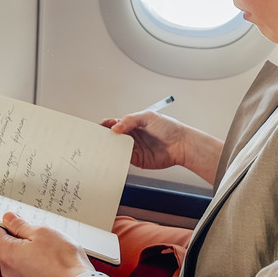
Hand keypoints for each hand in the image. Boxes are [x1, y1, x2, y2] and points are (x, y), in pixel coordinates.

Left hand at [0, 213, 93, 276]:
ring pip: (15, 258)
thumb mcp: (41, 232)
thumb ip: (20, 225)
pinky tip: (47, 258)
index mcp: (7, 253)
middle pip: (4, 246)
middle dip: (14, 235)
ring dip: (25, 250)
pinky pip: (24, 270)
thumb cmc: (63, 260)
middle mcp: (8, 270)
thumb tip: (8, 219)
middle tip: (32, 228)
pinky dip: (32, 262)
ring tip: (45, 245)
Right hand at [102, 111, 223, 183]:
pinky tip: (111, 157)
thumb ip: (130, 120)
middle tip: (95, 138)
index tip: (98, 127)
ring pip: (115, 148)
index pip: (114, 123)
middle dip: (103, 137)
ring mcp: (133, 148)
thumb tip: (115, 128)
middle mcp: (131, 136)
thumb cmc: (169, 128)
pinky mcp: (137, 159)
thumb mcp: (148, 117)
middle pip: (112, 136)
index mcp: (133, 123)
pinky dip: (116, 158)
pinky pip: (123, 158)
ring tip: (100, 148)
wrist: (181, 145)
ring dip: (108, 148)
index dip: (105, 125)